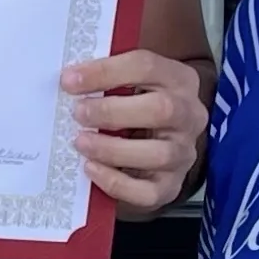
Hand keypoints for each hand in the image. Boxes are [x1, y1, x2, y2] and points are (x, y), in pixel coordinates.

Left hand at [62, 49, 207, 212]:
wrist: (158, 142)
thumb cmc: (137, 105)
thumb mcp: (130, 82)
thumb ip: (107, 76)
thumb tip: (69, 78)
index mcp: (179, 79)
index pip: (147, 66)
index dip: (106, 72)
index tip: (70, 80)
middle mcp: (189, 115)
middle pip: (162, 109)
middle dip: (112, 112)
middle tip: (78, 113)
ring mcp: (183, 152)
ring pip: (158, 154)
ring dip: (112, 149)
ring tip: (81, 143)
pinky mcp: (172, 184)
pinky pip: (149, 191)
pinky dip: (116, 183)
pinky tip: (92, 169)